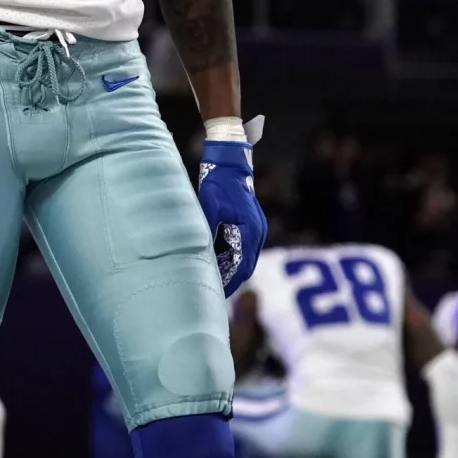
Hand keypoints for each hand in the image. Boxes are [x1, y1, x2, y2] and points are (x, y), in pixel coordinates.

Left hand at [197, 116, 266, 296]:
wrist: (230, 163)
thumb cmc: (217, 184)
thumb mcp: (209, 207)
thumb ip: (207, 231)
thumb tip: (199, 254)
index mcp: (249, 230)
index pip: (240, 265)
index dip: (228, 281)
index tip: (216, 294)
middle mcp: (258, 232)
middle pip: (246, 266)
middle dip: (232, 281)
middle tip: (214, 294)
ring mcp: (258, 229)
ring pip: (247, 259)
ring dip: (234, 271)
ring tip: (217, 282)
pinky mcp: (254, 225)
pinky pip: (247, 249)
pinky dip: (236, 259)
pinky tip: (222, 263)